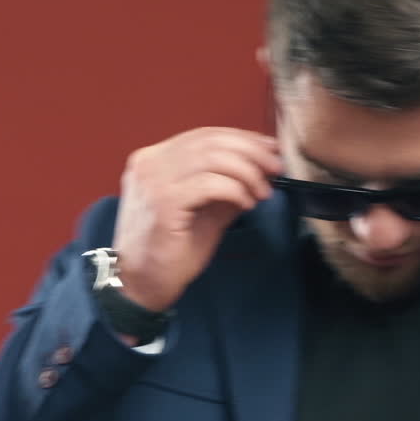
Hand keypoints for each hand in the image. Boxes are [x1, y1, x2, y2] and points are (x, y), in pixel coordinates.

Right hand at [112, 127, 281, 310]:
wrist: (143, 285)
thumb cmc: (171, 250)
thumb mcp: (204, 209)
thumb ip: (226, 184)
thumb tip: (262, 167)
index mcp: (154, 160)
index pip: (204, 136)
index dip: (242, 138)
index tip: (270, 150)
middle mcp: (149, 164)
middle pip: (210, 142)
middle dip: (251, 152)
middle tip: (276, 168)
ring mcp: (153, 182)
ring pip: (212, 158)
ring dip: (247, 172)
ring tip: (262, 191)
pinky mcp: (163, 203)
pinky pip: (209, 185)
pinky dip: (235, 190)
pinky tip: (246, 204)